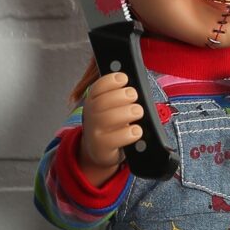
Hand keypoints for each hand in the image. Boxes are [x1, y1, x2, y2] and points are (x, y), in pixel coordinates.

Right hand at [78, 71, 143, 185]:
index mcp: (93, 101)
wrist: (98, 150)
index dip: (110, 81)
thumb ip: (118, 96)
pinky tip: (137, 130)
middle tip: (134, 95)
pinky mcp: (102, 148)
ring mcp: (95, 133)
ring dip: (127, 112)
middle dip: (121, 96)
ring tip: (138, 111)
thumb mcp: (110, 108)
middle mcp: (91, 116)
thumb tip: (134, 88)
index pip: (97, 88)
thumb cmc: (110, 125)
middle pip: (102, 103)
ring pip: (108, 119)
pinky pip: (115, 139)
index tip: (124, 78)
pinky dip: (129, 133)